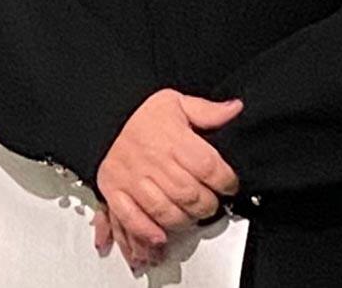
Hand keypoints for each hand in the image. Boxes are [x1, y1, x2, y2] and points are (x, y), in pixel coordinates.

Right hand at [94, 88, 243, 268]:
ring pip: (165, 211)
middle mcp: (152, 159)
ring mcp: (132, 178)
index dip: (225, 180)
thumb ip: (208, 111)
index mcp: (171, 137)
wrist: (106, 118)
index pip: (207, 166)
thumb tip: (235, 108)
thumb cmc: (142, 115)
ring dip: (184, 221)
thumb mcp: (177, 103)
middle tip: (211, 203)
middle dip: (207, 205)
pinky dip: (146, 233)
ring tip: (191, 216)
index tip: (230, 185)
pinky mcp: (115, 192)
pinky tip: (159, 238)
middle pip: (189, 194)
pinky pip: (131, 219)